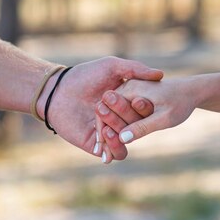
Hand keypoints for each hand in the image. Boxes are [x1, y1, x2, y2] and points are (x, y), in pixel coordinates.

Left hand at [39, 57, 161, 162]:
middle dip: (126, 117)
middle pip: (135, 126)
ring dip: (122, 135)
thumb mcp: (112, 66)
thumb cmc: (85, 75)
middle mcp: (120, 119)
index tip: (141, 99)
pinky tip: (105, 132)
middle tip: (108, 102)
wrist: (58, 90)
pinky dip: (113, 148)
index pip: (144, 111)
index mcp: (127, 103)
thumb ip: (135, 69)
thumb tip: (160, 74)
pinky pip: (113, 154)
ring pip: (127, 143)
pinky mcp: (96, 144)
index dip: (146, 108)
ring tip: (108, 123)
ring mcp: (109, 133)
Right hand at [96, 77, 199, 143]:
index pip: (106, 108)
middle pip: (106, 111)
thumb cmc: (181, 103)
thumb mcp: (164, 117)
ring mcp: (129, 91)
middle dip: (103, 131)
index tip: (101, 148)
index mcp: (131, 88)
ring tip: (105, 153)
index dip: (102, 129)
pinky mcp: (134, 97)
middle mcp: (127, 87)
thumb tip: (122, 138)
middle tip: (99, 153)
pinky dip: (118, 127)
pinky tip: (118, 143)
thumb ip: (143, 127)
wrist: (192, 91)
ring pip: (113, 113)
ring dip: (109, 130)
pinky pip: (121, 113)